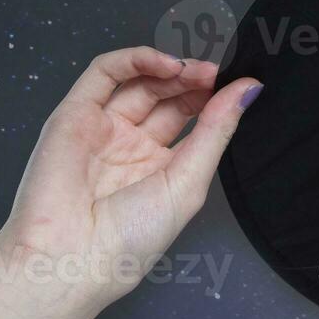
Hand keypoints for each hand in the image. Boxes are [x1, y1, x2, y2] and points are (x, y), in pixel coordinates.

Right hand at [0, 46, 262, 305]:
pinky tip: (166, 64)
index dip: (213, 97)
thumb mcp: (189, 183)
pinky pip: (103, 74)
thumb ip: (216, 132)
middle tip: (217, 74)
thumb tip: (249, 90)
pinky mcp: (73, 115)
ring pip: (138, 81)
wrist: (70, 259)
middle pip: (167, 96)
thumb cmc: (129, 241)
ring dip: (170, 68)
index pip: (190, 117)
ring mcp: (101, 129)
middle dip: (194, 81)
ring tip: (196, 70)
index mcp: (159, 167)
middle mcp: (130, 146)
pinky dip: (134, 59)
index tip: (238, 85)